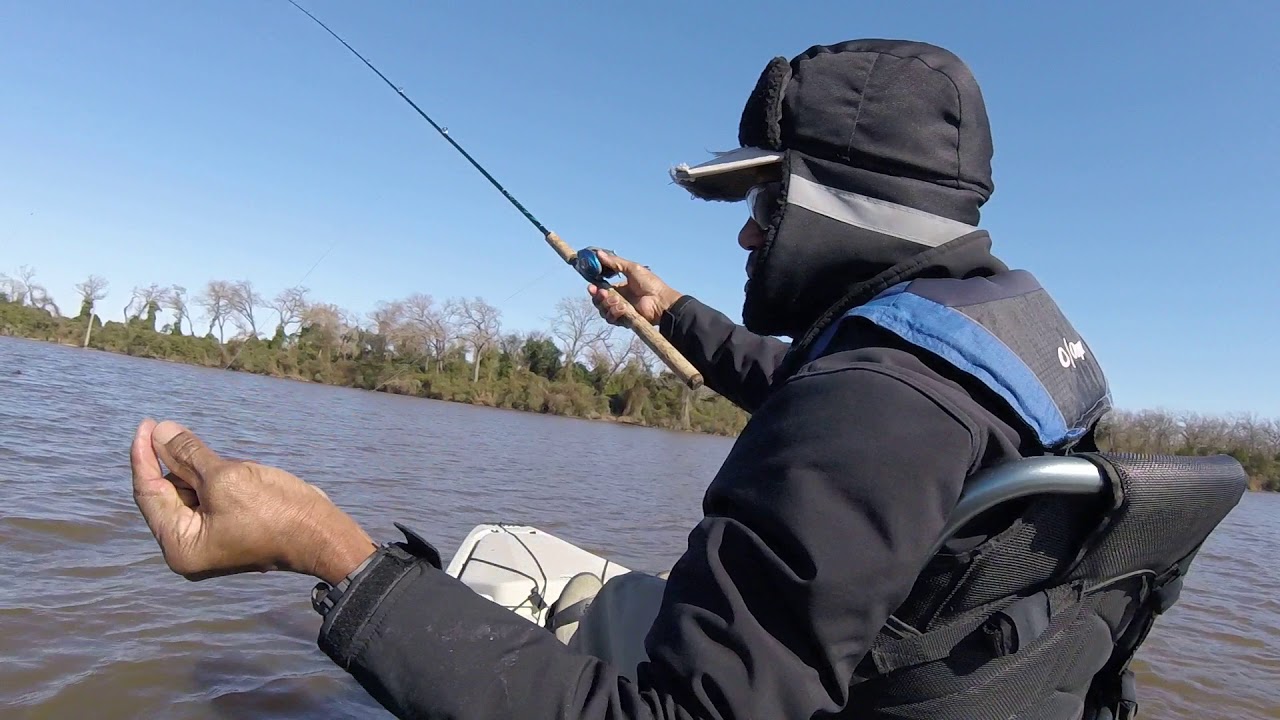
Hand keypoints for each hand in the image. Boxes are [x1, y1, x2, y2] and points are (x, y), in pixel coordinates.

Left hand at [130, 419, 375, 584]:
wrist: (322, 534)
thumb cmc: (274, 511)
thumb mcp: (225, 478)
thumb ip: (188, 454)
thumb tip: (160, 431)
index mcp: (180, 545)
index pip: (149, 492)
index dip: (144, 456)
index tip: (146, 423)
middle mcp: (189, 548)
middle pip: (168, 493)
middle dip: (178, 462)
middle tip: (185, 434)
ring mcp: (210, 541)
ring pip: (191, 493)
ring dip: (202, 470)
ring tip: (231, 466)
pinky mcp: (229, 530)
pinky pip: (210, 499)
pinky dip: (215, 479)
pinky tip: (235, 470)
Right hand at [587, 251, 682, 326]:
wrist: (661, 301)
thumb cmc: (650, 283)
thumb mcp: (632, 268)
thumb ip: (615, 262)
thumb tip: (599, 253)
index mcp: (619, 287)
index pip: (601, 288)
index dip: (594, 287)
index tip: (591, 285)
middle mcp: (618, 299)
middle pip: (599, 300)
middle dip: (597, 296)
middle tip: (601, 293)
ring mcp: (620, 310)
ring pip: (603, 310)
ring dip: (607, 304)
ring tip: (617, 301)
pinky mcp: (624, 320)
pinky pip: (611, 319)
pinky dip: (614, 313)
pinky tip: (623, 308)